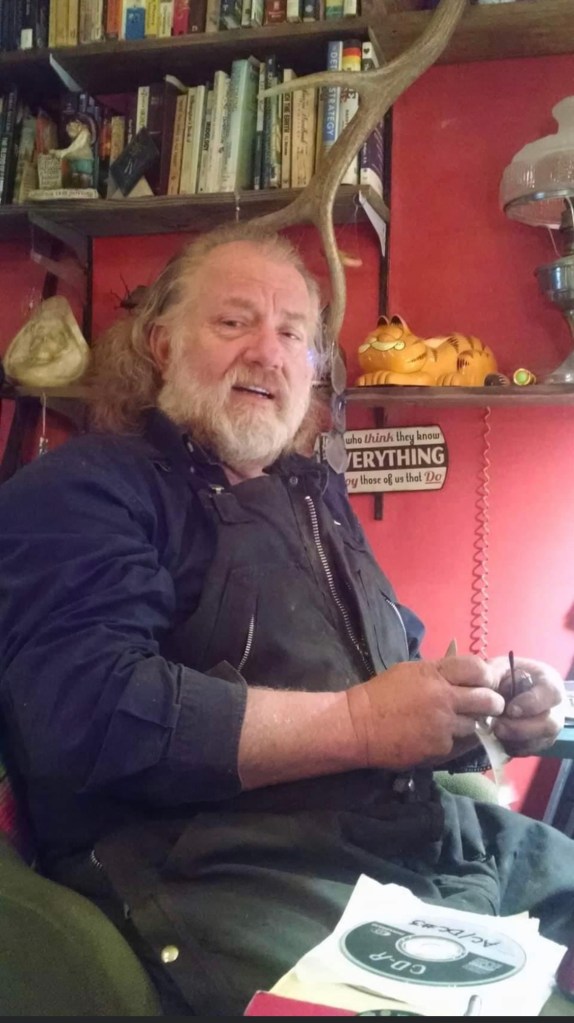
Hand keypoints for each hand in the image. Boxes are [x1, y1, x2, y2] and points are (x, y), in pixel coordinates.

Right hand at [345, 655, 505, 771]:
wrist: (359, 727)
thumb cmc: (382, 695)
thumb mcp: (410, 672)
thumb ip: (439, 671)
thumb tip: (465, 673)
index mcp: (435, 674)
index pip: (476, 669)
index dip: (487, 675)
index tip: (487, 682)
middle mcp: (443, 698)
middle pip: (487, 699)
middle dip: (493, 703)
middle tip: (491, 705)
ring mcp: (443, 725)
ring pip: (477, 725)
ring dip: (474, 724)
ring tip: (463, 722)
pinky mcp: (440, 748)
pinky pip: (461, 744)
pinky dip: (457, 741)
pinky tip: (444, 737)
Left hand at [489, 655, 565, 755]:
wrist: (498, 692)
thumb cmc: (503, 675)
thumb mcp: (498, 667)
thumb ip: (494, 675)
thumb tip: (486, 689)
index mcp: (548, 683)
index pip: (552, 693)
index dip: (533, 703)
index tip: (511, 709)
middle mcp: (554, 708)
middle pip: (549, 724)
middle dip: (521, 728)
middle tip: (498, 726)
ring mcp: (547, 728)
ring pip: (539, 742)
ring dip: (514, 740)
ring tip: (494, 731)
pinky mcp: (536, 743)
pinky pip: (528, 751)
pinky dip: (511, 747)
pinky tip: (497, 738)